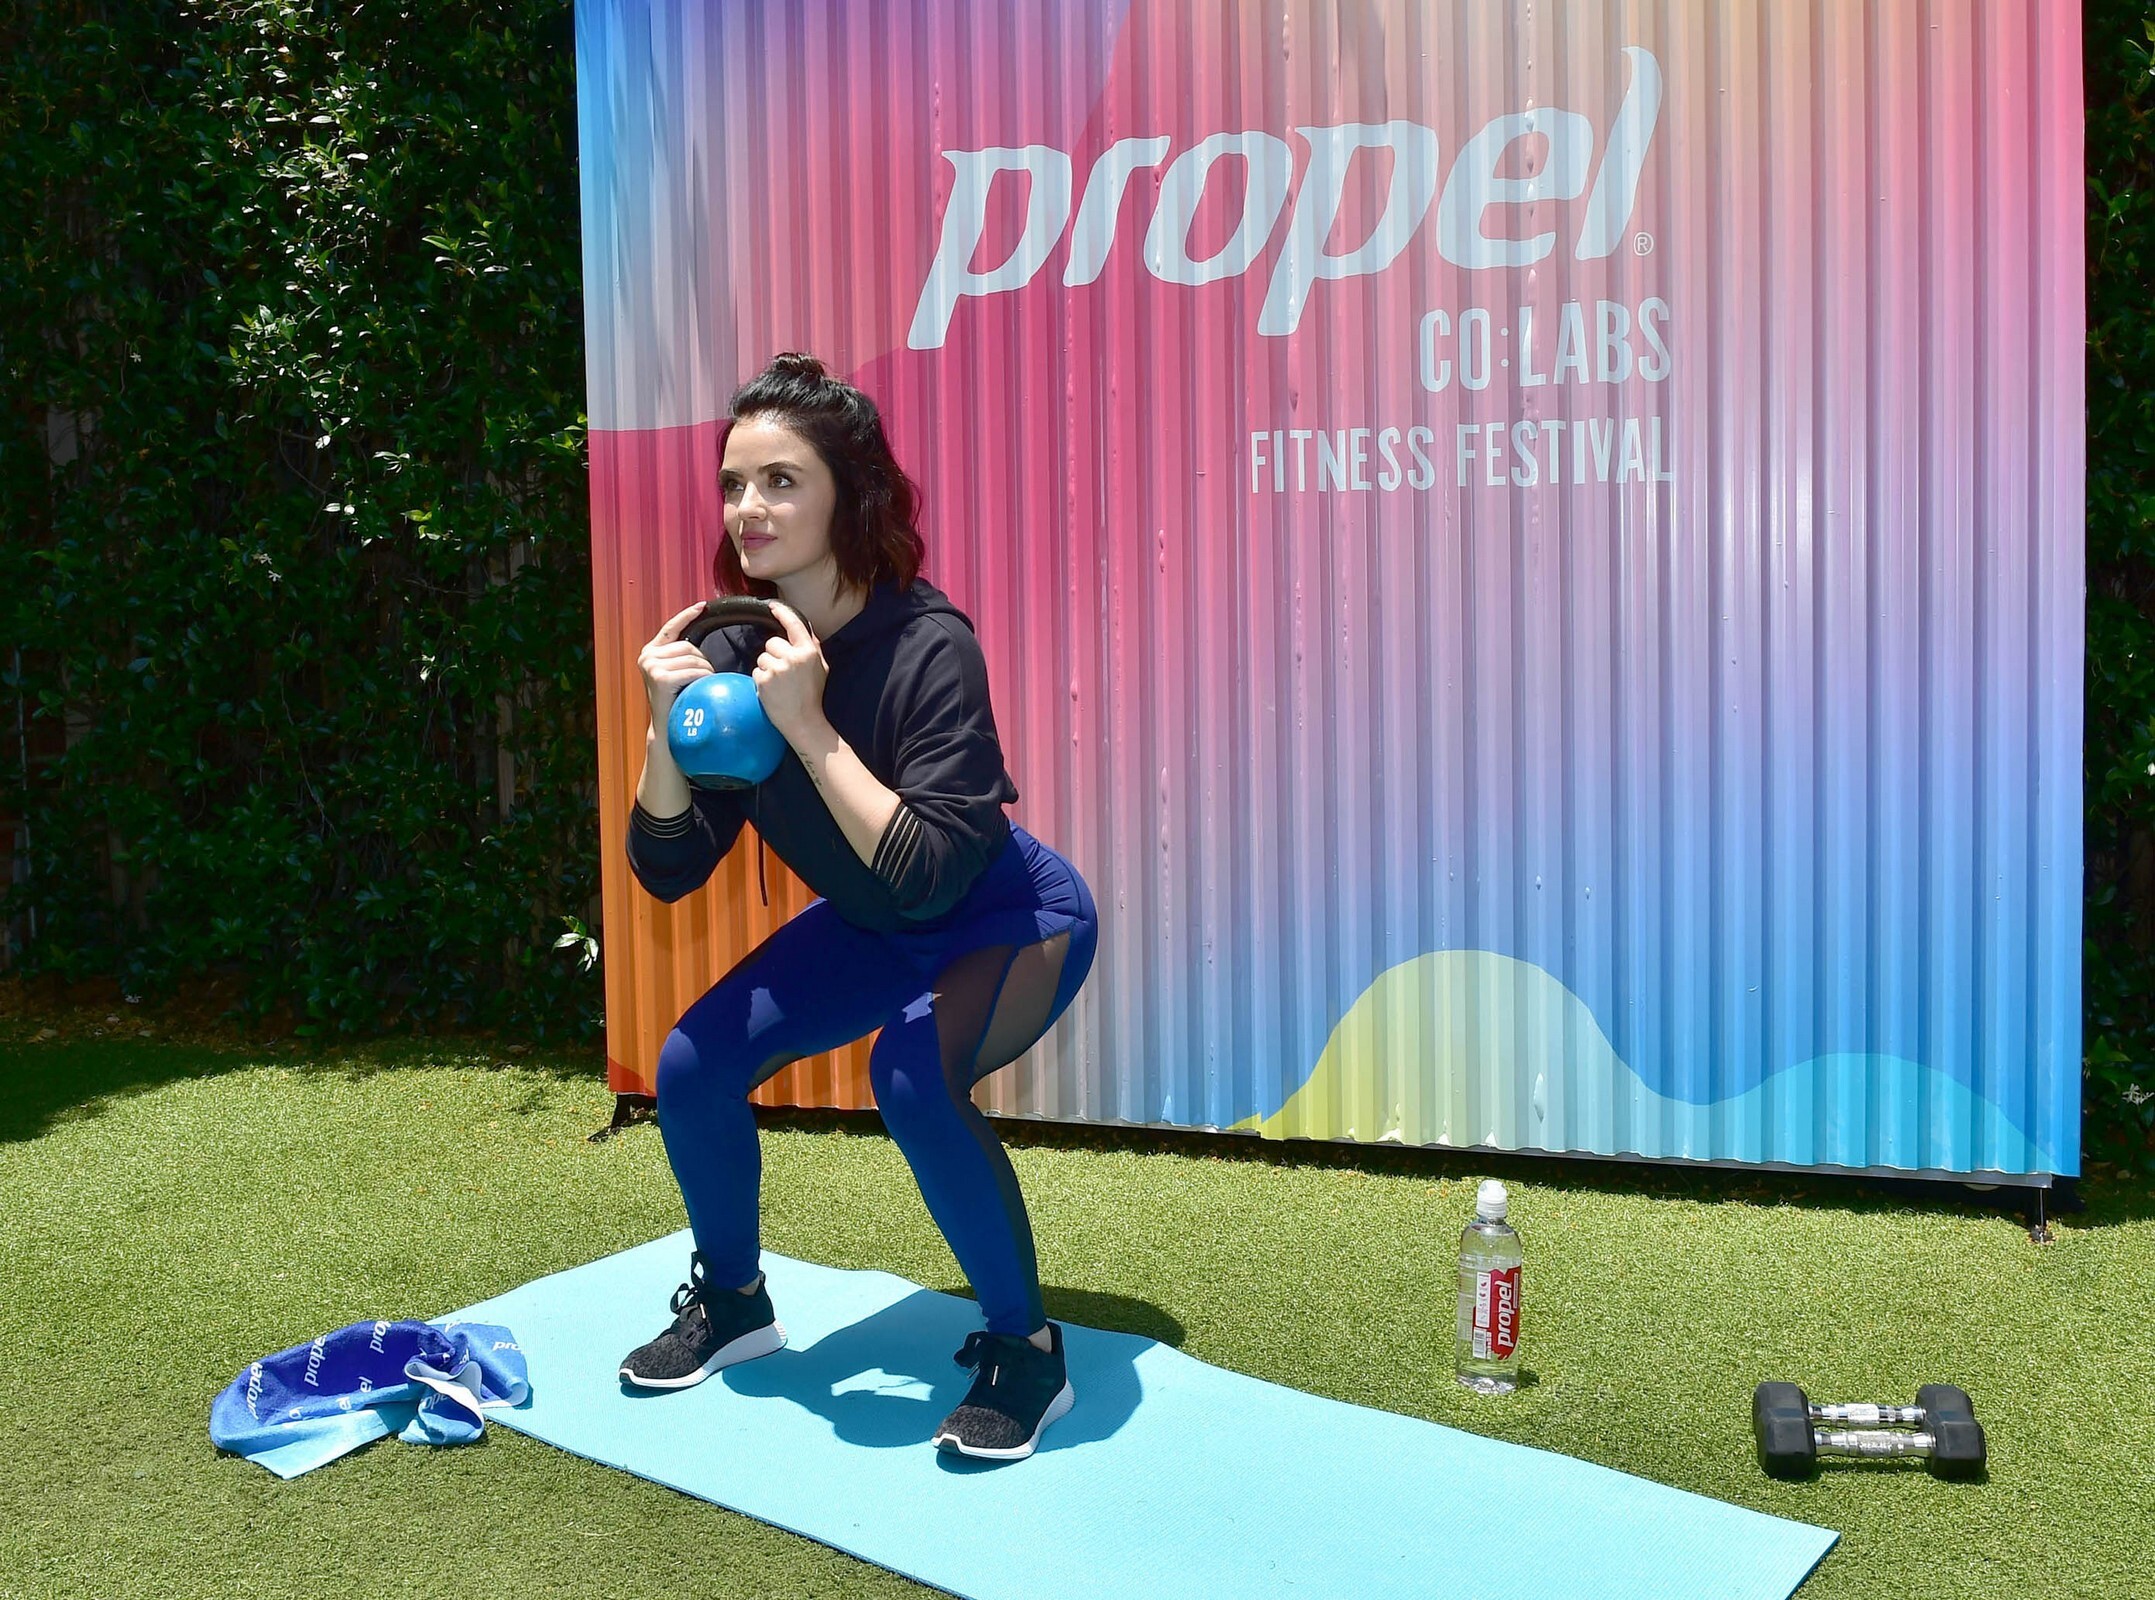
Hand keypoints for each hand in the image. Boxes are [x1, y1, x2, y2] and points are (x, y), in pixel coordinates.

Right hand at [637, 600, 716, 722]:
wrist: (667, 727)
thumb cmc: (676, 699)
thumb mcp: (675, 672)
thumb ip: (680, 656)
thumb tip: (698, 641)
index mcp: (650, 651)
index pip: (671, 628)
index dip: (687, 615)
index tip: (702, 606)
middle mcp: (647, 656)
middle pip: (688, 646)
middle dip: (703, 660)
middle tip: (705, 677)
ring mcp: (651, 666)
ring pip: (693, 659)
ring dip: (705, 671)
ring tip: (703, 684)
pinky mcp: (660, 677)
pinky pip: (693, 671)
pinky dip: (703, 678)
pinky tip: (701, 687)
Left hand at [750, 600, 829, 743]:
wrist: (804, 722)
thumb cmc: (813, 695)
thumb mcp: (821, 668)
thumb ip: (811, 647)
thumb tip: (803, 628)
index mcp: (809, 652)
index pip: (793, 624)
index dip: (782, 612)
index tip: (772, 606)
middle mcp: (793, 657)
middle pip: (772, 642)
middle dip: (774, 654)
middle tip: (784, 673)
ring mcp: (778, 668)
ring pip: (762, 657)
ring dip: (766, 668)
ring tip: (779, 684)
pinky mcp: (764, 680)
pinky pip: (756, 671)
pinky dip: (761, 680)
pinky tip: (772, 691)